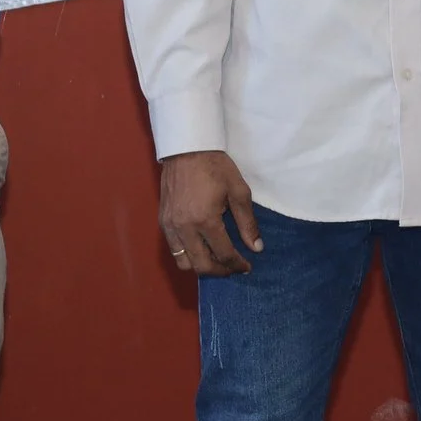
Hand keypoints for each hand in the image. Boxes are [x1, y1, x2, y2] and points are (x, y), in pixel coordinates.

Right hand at [158, 150, 263, 275]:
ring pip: (184, 263)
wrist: (187, 149)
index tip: (247, 267)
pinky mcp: (163, 221)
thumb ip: (247, 222)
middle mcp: (185, 228)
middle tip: (233, 267)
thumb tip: (256, 248)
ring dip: (202, 265)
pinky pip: (174, 249)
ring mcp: (170, 226)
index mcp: (205, 220)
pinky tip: (201, 247)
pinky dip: (188, 255)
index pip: (223, 254)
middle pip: (202, 265)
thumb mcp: (239, 191)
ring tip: (216, 258)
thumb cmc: (216, 166)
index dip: (237, 265)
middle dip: (220, 271)